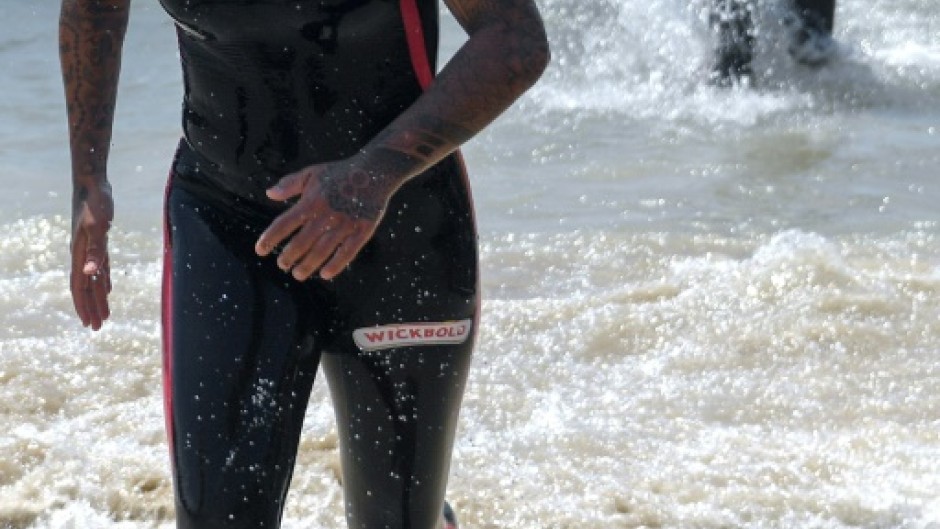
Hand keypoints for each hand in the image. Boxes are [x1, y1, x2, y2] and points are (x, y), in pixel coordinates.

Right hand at [70, 181, 113, 329]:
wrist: (92, 182)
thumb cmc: (95, 203)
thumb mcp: (98, 227)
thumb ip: (96, 252)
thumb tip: (89, 275)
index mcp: (80, 254)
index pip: (80, 287)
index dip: (84, 306)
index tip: (89, 324)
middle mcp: (82, 254)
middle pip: (86, 287)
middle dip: (92, 308)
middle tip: (98, 328)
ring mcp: (89, 247)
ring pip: (94, 279)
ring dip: (99, 297)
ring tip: (105, 314)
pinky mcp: (98, 240)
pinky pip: (101, 267)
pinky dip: (104, 280)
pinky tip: (109, 289)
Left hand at [255, 163, 394, 280]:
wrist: (375, 171)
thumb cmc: (340, 173)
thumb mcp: (313, 173)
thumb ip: (290, 184)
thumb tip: (269, 194)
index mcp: (311, 201)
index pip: (284, 224)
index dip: (270, 239)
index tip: (260, 251)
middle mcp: (326, 214)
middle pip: (302, 242)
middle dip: (288, 257)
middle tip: (282, 265)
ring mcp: (345, 224)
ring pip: (322, 251)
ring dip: (307, 265)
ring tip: (298, 274)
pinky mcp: (362, 230)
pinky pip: (348, 252)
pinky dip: (336, 265)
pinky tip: (325, 274)